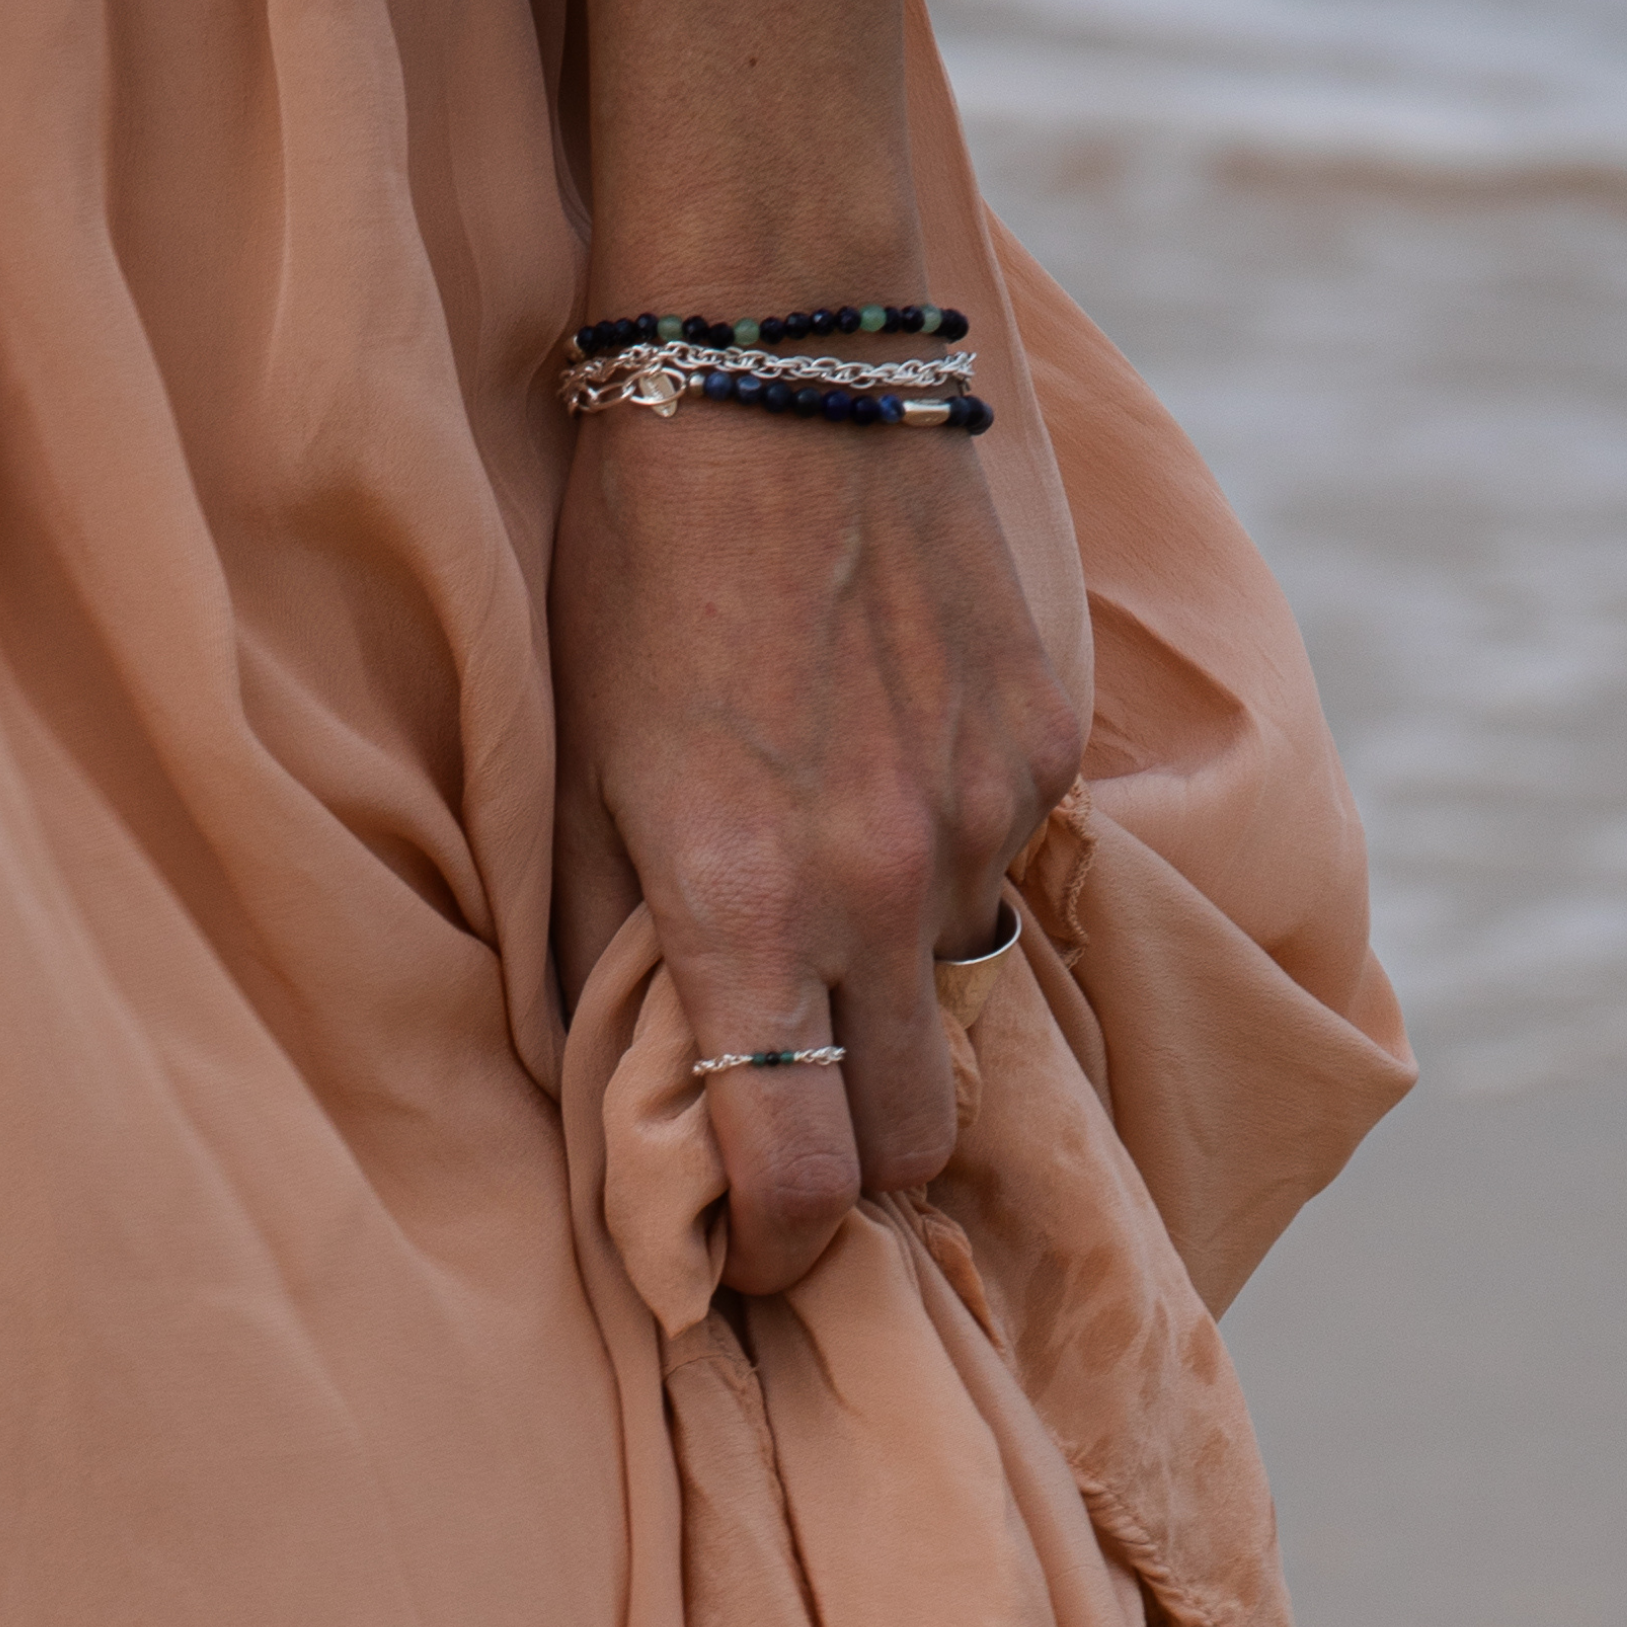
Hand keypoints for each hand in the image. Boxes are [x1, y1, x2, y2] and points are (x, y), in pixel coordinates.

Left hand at [551, 401, 1081, 1294]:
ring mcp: (985, 810)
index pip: (799, 1170)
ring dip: (900, 992)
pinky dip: (949, 864)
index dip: (775, 1246)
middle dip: (856, 1153)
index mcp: (749, 904)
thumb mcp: (583, 766)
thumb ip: (615, 945)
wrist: (779, 374)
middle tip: (796, 1105)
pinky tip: (891, 768)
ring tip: (832, 888)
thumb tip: (648, 1086)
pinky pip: (1005, 863)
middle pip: (915, 1128)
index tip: (753, 1252)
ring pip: (960, 992)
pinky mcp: (1044, 741)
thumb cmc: (640, 567)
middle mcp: (887, 881)